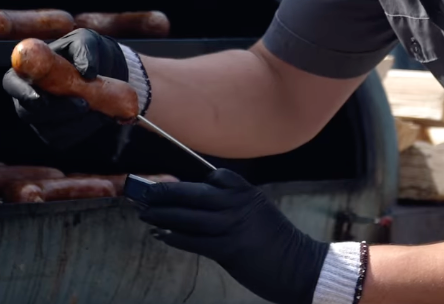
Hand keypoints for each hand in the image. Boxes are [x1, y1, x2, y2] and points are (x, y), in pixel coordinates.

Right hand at [2, 29, 130, 148]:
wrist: (105, 72)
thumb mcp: (86, 41)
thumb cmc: (86, 53)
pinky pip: (64, 138)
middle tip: (83, 104)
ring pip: (49, 130)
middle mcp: (28, 98)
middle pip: (28, 112)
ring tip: (99, 108)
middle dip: (57, 110)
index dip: (22, 93)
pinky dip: (83, 129)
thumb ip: (84, 50)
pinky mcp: (56, 133)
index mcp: (26, 72)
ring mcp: (40, 119)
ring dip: (75, 122)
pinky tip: (99, 116)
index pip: (11, 84)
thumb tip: (86, 71)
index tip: (41, 98)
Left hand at [137, 168, 328, 303]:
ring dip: (163, 215)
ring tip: (144, 213)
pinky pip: (194, 241)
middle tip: (145, 193)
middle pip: (194, 193)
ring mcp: (233, 226)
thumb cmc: (277, 241)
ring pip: (189, 217)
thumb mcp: (260, 211)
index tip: (168, 181)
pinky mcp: (229, 249)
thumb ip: (234, 204)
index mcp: (248, 193)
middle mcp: (239, 205)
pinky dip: (175, 238)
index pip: (215, 176)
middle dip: (166, 193)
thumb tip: (198, 204)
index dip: (190, 179)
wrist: (299, 267)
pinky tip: (161, 235)